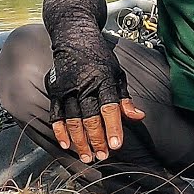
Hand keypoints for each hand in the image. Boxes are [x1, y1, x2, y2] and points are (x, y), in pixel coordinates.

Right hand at [44, 46, 143, 163]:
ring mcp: (67, 89)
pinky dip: (60, 131)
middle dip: (97, 140)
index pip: (110, 108)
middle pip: (90, 118)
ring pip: (73, 121)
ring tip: (87, 156)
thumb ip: (125, 98)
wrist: (73, 38)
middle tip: (102, 156)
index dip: (113, 128)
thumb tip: (138, 117)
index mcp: (103, 80)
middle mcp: (84, 85)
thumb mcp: (117, 73)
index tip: (116, 145)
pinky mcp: (55, 92)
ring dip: (79, 141)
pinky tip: (66, 145)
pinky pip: (56, 115)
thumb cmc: (99, 57)